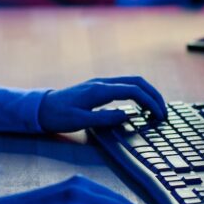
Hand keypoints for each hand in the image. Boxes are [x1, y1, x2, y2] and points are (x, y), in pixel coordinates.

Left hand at [37, 76, 167, 132]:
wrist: (40, 108)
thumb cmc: (57, 116)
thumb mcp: (80, 121)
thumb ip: (105, 118)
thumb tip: (129, 115)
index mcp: (99, 90)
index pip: (133, 91)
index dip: (150, 102)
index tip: (159, 116)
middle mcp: (102, 83)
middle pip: (137, 81)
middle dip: (154, 95)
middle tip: (163, 112)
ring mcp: (100, 84)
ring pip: (131, 82)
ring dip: (147, 93)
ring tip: (156, 109)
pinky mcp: (98, 88)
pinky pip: (124, 86)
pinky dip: (137, 93)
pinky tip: (139, 106)